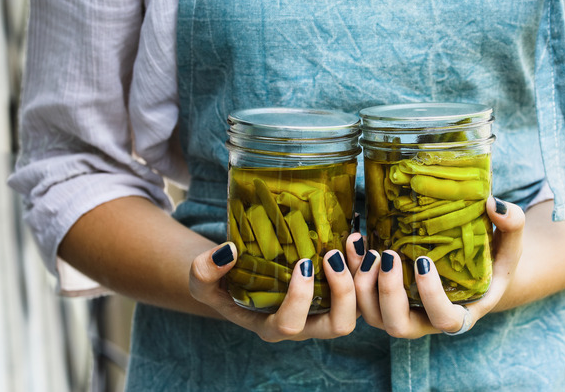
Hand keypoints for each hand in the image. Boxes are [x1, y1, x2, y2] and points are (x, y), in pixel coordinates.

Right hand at [189, 242, 357, 341]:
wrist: (239, 276)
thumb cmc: (221, 282)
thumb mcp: (201, 279)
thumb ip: (205, 270)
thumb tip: (229, 251)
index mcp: (272, 326)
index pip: (292, 324)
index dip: (301, 298)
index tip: (302, 263)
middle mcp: (305, 324)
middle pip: (338, 326)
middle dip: (343, 292)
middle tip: (332, 255)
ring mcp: (324, 310)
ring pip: (359, 309)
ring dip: (361, 278)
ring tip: (352, 242)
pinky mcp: (337, 293)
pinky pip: (362, 289)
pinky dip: (363, 266)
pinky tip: (355, 238)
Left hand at [349, 196, 523, 337]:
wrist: (474, 269)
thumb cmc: (493, 259)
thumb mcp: (510, 243)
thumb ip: (511, 224)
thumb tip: (493, 204)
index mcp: (460, 314)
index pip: (444, 320)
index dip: (430, 297)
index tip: (423, 262)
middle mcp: (427, 321)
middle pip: (398, 325)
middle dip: (388, 292)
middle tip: (388, 255)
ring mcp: (402, 312)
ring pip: (372, 316)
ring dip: (362, 285)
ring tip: (366, 248)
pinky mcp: (383, 299)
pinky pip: (359, 297)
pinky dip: (351, 272)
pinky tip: (353, 241)